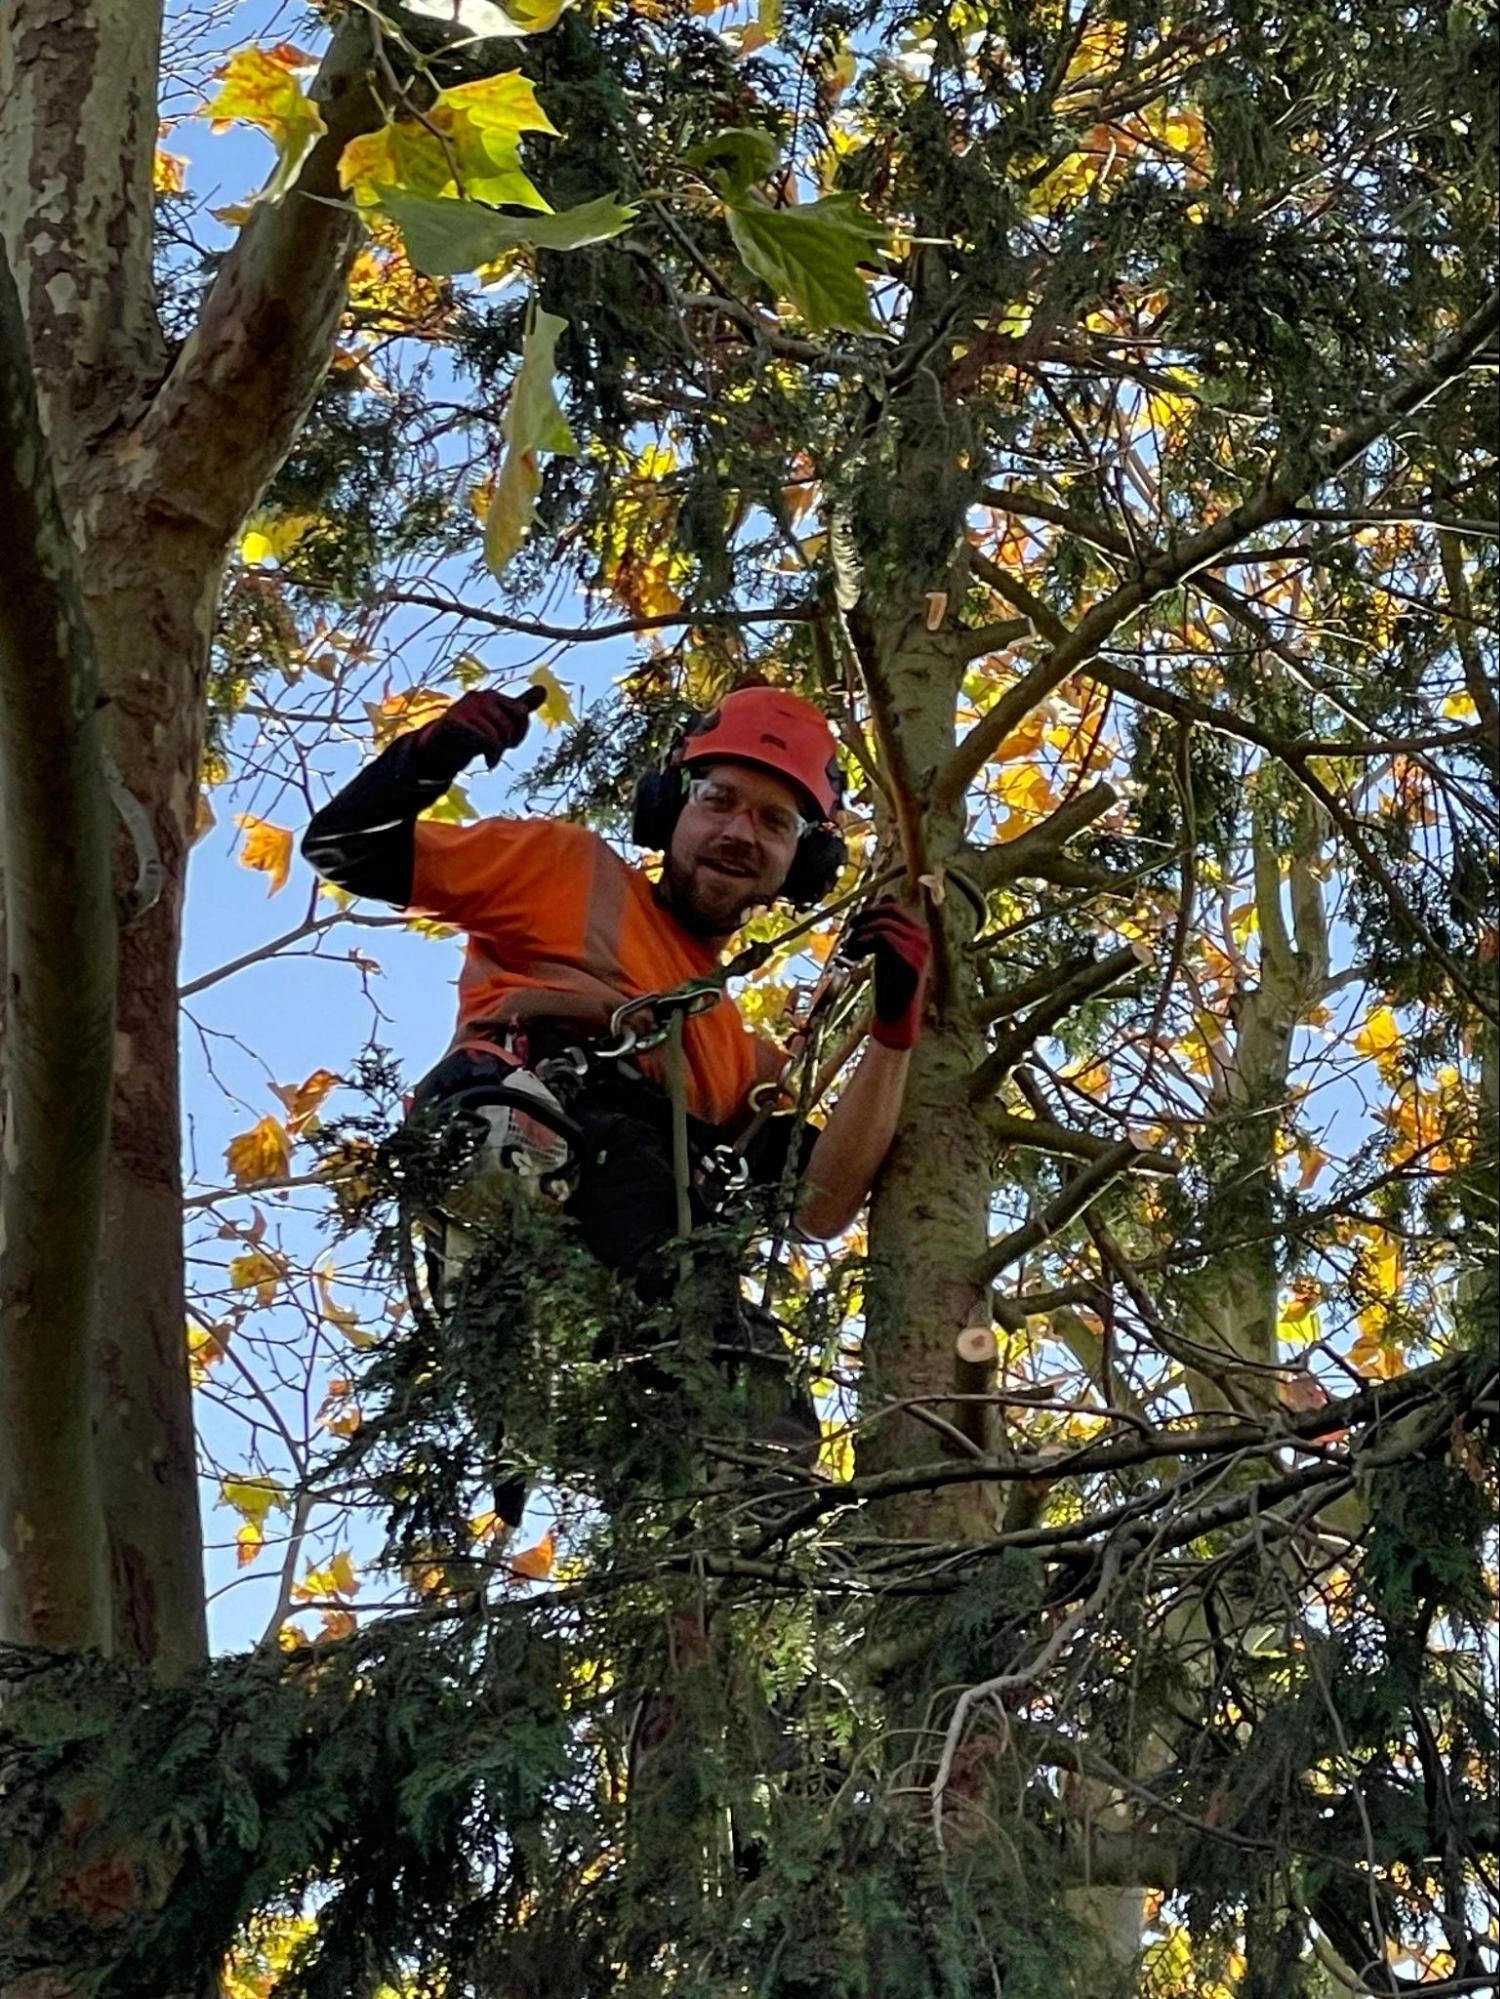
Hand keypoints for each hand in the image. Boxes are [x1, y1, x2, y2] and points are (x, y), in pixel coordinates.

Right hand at [411, 685, 546, 778]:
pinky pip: (484, 739)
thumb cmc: (472, 734)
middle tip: (499, 751)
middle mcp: (479, 697)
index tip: (511, 743)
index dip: (521, 732)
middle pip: (509, 724)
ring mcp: (464, 709)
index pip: (520, 712)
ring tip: (492, 759)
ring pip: (496, 734)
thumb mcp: (499, 721)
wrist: (438, 748)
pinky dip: (491, 755)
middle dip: (509, 742)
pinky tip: (490, 764)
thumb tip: (543, 690)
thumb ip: (519, 707)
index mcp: (492, 696)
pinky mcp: (454, 723)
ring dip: (498, 753)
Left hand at [844, 900, 930, 1049]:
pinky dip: (864, 943)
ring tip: (850, 950)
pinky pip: (883, 939)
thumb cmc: (890, 984)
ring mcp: (919, 950)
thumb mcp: (887, 949)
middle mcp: (923, 938)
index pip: (892, 908)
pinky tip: (854, 955)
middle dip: (863, 920)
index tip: (854, 924)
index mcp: (918, 933)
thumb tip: (887, 896)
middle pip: (887, 913)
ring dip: (860, 935)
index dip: (869, 912)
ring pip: (883, 926)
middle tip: (849, 935)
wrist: (896, 1015)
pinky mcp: (911, 962)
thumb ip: (887, 926)